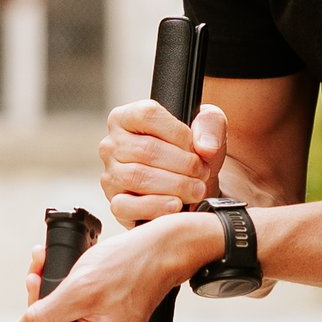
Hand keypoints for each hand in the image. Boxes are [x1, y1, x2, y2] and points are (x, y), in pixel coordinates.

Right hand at [100, 93, 226, 224]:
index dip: (179, 133)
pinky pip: (126, 206)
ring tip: (196, 189)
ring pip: (138, 177)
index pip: (147, 115)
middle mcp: (112, 144)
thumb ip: (211, 125)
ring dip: (175, 186)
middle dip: (183, 164)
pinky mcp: (115, 203)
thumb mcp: (208, 128)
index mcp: (127, 117)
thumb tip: (204, 147)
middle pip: (146, 149)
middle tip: (202, 173)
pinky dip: (156, 207)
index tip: (197, 147)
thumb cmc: (193, 153)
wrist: (194, 185)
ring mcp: (110, 175)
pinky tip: (176, 205)